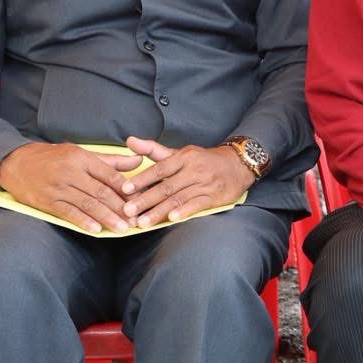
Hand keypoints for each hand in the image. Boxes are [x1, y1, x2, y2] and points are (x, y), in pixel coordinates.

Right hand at [0, 142, 142, 232]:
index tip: (140, 200)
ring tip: (122, 228)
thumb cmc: (53, 157)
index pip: (109, 175)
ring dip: (106, 217)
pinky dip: (82, 221)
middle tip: (135, 220)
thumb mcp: (80, 153)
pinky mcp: (46, 201)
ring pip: (87, 204)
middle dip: (120, 207)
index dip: (126, 189)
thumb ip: (110, 160)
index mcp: (81, 158)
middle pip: (100, 192)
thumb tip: (138, 160)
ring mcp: (58, 188)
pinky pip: (67, 213)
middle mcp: (71, 172)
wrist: (16, 163)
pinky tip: (95, 229)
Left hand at [117, 136, 253, 226]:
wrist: (237, 165)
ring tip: (143, 222)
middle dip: (146, 200)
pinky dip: (184, 212)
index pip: (160, 168)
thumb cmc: (203, 160)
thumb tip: (130, 141)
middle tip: (128, 210)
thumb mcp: (181, 152)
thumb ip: (153, 150)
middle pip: (166, 187)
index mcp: (184, 158)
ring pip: (178, 198)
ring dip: (160, 211)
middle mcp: (193, 170)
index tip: (125, 188)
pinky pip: (197, 204)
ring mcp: (204, 184)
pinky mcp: (214, 197)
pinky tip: (172, 219)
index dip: (142, 179)